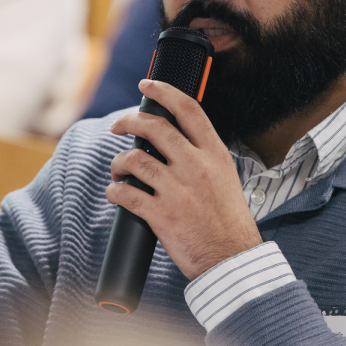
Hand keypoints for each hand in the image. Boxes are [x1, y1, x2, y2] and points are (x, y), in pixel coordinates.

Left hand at [107, 79, 262, 279]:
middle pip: (155, 127)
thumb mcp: (226, 178)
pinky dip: (115, 192)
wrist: (231, 259)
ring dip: (119, 163)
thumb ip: (204, 158)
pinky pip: (126, 195)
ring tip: (118, 171)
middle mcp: (196, 167)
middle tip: (118, 126)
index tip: (147, 85)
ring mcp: (177, 190)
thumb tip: (176, 142)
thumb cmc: (229, 222)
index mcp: (214, 154)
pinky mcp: (161, 215)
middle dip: (129, 121)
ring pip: (134, 160)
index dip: (164, 92)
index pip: (188, 109)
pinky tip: (115, 193)